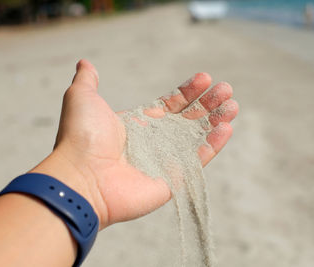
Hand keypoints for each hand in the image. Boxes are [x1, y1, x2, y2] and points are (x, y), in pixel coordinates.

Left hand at [31, 59, 238, 229]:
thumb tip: (85, 63)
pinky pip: (197, 161)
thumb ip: (88, 80)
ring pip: (196, 138)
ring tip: (233, 106)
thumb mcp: (82, 97)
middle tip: (226, 90)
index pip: (170, 105)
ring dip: (215, 122)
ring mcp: (163, 161)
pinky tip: (227, 128)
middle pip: (187, 120)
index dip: (188, 92)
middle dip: (207, 104)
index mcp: (137, 124)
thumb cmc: (81, 136)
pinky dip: (213, 146)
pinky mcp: (172, 180)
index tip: (205, 78)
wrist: (81, 176)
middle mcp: (152, 142)